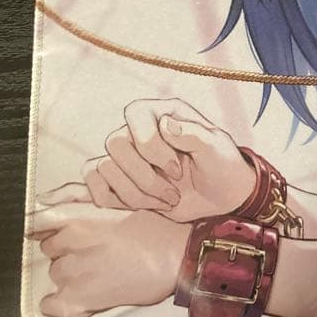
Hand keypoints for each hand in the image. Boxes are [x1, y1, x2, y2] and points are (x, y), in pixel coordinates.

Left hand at [26, 203, 190, 316]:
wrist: (178, 259)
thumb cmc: (158, 233)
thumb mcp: (124, 213)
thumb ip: (97, 219)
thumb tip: (83, 223)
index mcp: (81, 225)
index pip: (47, 230)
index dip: (59, 235)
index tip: (68, 239)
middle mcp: (71, 250)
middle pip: (53, 253)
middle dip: (68, 253)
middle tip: (91, 256)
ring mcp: (74, 277)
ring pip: (56, 275)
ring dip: (69, 275)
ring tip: (92, 275)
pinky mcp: (81, 301)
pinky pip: (52, 306)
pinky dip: (56, 303)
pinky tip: (71, 299)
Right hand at [41, 98, 255, 221]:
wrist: (221, 195)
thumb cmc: (222, 165)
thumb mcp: (216, 149)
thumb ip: (194, 134)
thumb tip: (165, 123)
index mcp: (164, 112)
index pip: (135, 114)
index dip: (151, 147)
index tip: (177, 170)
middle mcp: (140, 129)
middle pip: (115, 144)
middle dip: (145, 178)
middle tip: (174, 192)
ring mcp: (127, 154)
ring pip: (104, 167)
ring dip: (136, 194)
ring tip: (167, 200)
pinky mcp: (118, 178)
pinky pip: (94, 184)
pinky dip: (116, 201)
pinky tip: (144, 204)